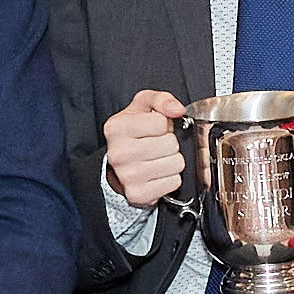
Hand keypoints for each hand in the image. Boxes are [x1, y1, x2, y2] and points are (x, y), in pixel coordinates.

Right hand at [103, 87, 191, 210]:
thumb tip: (177, 110)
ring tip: (159, 158)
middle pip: (171, 144)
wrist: (119, 165)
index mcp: (117, 127)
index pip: (161, 122)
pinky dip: (171, 177)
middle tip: (158, 144)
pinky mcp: (138, 193)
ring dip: (173, 160)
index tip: (154, 129)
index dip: (163, 124)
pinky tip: (158, 172)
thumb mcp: (143, 107)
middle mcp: (119, 153)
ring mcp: (127, 176)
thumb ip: (161, 100)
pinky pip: (174, 182)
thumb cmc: (134, 133)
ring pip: (176, 163)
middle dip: (170, 143)